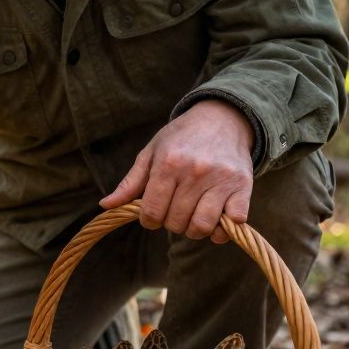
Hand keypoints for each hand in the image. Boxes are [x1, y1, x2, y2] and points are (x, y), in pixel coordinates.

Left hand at [100, 99, 255, 243]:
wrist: (223, 118)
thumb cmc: (180, 138)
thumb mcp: (151, 153)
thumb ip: (130, 183)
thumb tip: (106, 206)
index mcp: (168, 164)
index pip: (152, 213)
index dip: (149, 220)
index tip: (153, 214)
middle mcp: (195, 172)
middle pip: (176, 223)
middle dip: (171, 223)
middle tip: (174, 210)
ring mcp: (221, 179)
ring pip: (202, 227)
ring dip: (194, 229)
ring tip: (192, 216)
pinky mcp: (242, 185)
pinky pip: (234, 221)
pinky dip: (224, 229)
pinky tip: (216, 219)